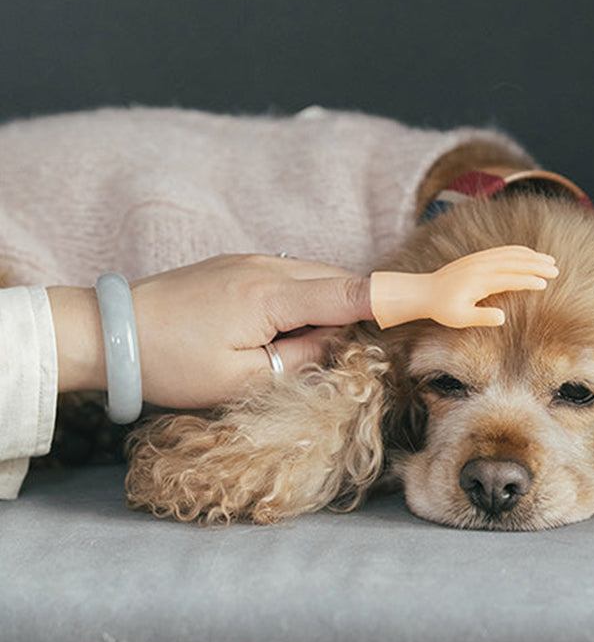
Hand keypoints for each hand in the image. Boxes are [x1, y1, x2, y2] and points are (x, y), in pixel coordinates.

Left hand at [47, 254, 372, 408]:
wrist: (112, 331)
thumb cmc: (172, 362)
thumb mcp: (241, 381)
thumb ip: (301, 361)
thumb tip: (336, 344)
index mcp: (270, 295)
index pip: (348, 292)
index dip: (393, 296)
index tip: (432, 295)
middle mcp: (268, 266)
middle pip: (336, 282)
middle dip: (351, 314)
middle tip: (334, 355)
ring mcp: (253, 260)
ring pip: (315, 279)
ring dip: (324, 309)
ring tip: (293, 348)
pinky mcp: (242, 265)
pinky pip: (292, 279)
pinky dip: (303, 302)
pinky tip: (280, 330)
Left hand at [370, 246, 558, 328]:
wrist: (425, 292)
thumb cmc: (443, 309)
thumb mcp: (460, 319)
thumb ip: (482, 317)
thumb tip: (502, 317)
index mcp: (479, 281)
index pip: (509, 279)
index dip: (528, 281)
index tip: (545, 284)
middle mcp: (481, 266)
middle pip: (514, 262)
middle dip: (537, 265)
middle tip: (556, 271)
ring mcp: (479, 259)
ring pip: (510, 254)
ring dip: (531, 256)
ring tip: (550, 261)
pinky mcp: (478, 258)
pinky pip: (502, 251)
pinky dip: (519, 251)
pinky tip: (530, 255)